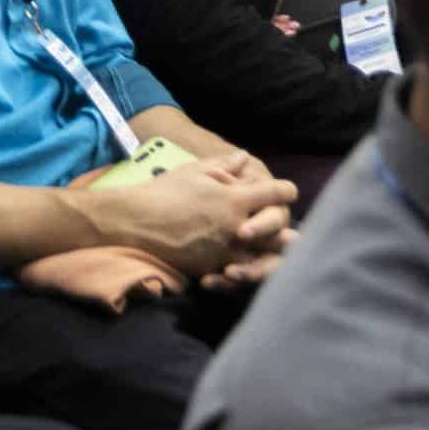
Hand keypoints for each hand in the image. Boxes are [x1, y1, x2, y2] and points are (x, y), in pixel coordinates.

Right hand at [85, 152, 295, 278]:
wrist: (135, 222)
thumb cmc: (164, 191)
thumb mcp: (194, 171)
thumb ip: (224, 165)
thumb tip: (245, 158)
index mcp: (234, 199)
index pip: (276, 194)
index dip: (284, 190)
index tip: (286, 191)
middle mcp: (236, 227)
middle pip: (279, 230)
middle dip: (285, 226)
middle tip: (293, 228)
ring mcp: (226, 251)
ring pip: (264, 257)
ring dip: (272, 252)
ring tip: (281, 251)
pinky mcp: (212, 268)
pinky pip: (239, 271)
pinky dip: (246, 267)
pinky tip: (248, 263)